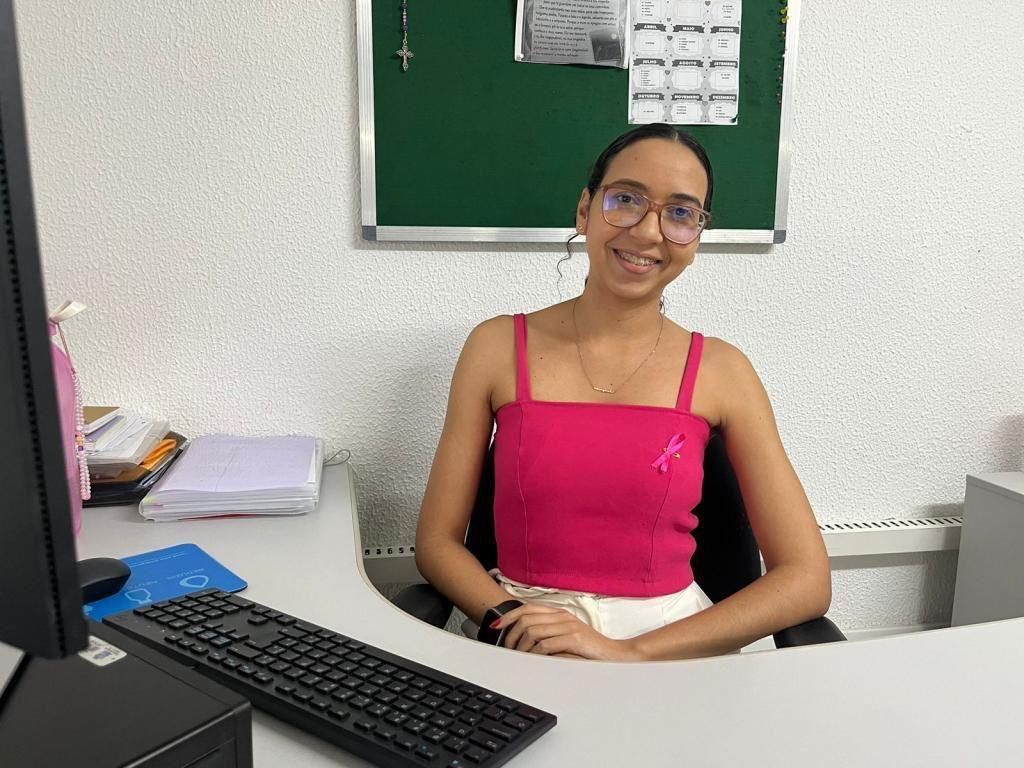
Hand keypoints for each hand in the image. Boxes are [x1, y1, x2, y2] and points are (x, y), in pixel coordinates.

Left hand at [494, 604, 640, 660]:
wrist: (614, 654)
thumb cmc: (589, 648)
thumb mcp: (567, 634)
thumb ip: (548, 632)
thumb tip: (522, 638)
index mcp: (559, 613)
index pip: (527, 608)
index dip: (509, 616)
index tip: (497, 627)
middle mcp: (562, 616)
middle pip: (526, 619)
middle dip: (511, 635)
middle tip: (508, 649)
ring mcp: (568, 626)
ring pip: (532, 631)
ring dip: (521, 646)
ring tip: (519, 657)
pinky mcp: (573, 639)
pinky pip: (545, 644)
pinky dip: (534, 653)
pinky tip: (533, 660)